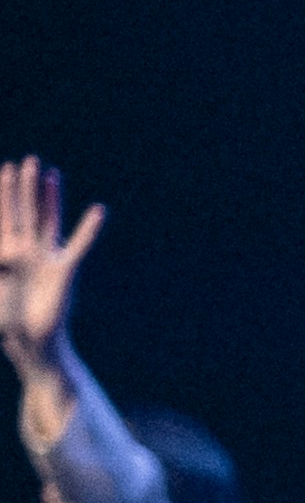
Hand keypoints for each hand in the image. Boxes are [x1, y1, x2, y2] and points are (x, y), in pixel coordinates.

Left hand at [0, 157, 105, 382]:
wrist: (30, 340)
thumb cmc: (5, 318)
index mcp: (5, 253)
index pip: (4, 218)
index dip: (3, 195)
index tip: (4, 171)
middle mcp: (26, 250)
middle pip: (25, 211)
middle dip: (24, 187)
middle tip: (26, 161)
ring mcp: (46, 257)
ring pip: (48, 219)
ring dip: (50, 197)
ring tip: (50, 173)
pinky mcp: (65, 269)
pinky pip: (78, 244)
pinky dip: (88, 228)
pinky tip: (97, 210)